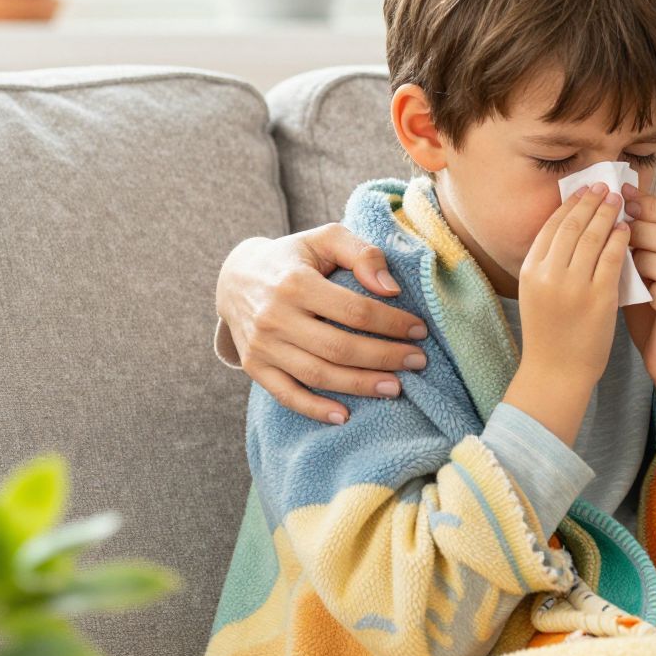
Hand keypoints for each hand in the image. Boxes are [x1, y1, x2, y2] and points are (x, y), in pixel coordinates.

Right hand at [218, 225, 430, 425]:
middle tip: (417, 361)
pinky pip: (286, 394)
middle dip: (384, 357)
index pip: (354, 311)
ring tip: (395, 387)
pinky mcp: (254, 366)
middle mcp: (275, 316)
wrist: (236, 277)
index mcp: (295, 283)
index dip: (391, 323)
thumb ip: (362, 253)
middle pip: (339, 347)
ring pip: (317, 374)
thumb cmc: (294, 257)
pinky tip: (346, 416)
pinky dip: (315, 409)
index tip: (419, 330)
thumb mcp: (326, 239)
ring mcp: (262, 345)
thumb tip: (391, 288)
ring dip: (360, 385)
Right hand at [502, 188, 629, 443]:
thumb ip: (549, 265)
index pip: (551, 226)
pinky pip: (612, 259)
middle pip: (572, 225)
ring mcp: (573, 285)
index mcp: (530, 271)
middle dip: (590, 201)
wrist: (556, 374)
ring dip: (606, 214)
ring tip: (618, 201)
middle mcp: (548, 274)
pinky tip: (627, 230)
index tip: (583, 190)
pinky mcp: (598, 298)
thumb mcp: (538, 294)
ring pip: (592, 237)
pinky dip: (620, 240)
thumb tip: (569, 231)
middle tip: (604, 186)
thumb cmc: (550, 335)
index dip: (569, 204)